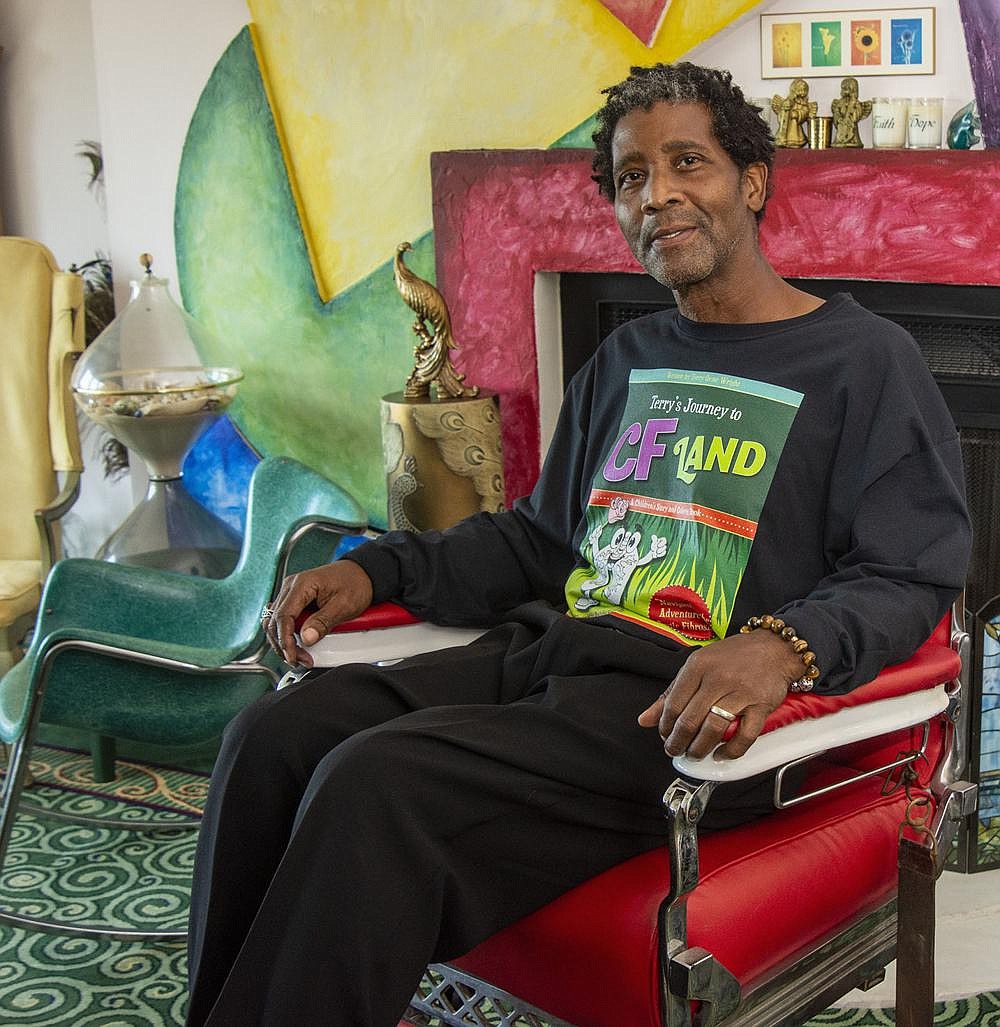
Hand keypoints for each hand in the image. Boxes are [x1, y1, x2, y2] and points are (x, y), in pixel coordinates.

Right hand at [263, 560, 373, 667]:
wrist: (362, 574)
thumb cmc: (354, 583)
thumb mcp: (344, 605)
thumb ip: (323, 622)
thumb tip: (306, 638)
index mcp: (302, 584)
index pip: (283, 616)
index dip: (285, 640)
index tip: (293, 656)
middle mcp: (291, 587)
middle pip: (274, 621)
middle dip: (284, 645)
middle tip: (299, 660)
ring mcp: (291, 593)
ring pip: (275, 622)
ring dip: (284, 641)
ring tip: (298, 655)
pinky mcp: (295, 600)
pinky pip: (283, 620)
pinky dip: (287, 634)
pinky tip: (297, 644)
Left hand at [637, 630, 801, 759]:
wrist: (774, 648)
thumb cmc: (733, 657)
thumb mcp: (697, 665)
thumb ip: (671, 692)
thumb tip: (645, 719)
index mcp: (697, 666)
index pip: (673, 704)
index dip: (665, 725)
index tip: (664, 735)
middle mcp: (717, 679)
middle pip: (690, 720)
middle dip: (678, 742)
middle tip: (675, 750)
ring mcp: (740, 693)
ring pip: (713, 729)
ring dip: (700, 748)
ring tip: (694, 754)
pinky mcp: (760, 706)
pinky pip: (744, 735)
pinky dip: (731, 751)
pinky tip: (722, 754)